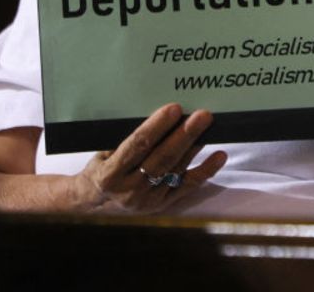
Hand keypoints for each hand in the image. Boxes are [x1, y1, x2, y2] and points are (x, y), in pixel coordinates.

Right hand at [72, 102, 225, 213]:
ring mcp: (148, 200)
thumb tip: (156, 115)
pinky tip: (219, 155)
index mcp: (110, 175)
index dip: (157, 127)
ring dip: (195, 147)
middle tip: (201, 116)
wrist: (93, 205)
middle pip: (162, 159)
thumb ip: (126, 140)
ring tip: (209, 127)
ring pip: (177, 170)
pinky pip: (189, 186)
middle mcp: (129, 190)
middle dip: (184, 135)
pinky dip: (206, 170)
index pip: (137, 146)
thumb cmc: (100, 170)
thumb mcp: (102, 154)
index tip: (174, 108)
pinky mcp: (163, 205)